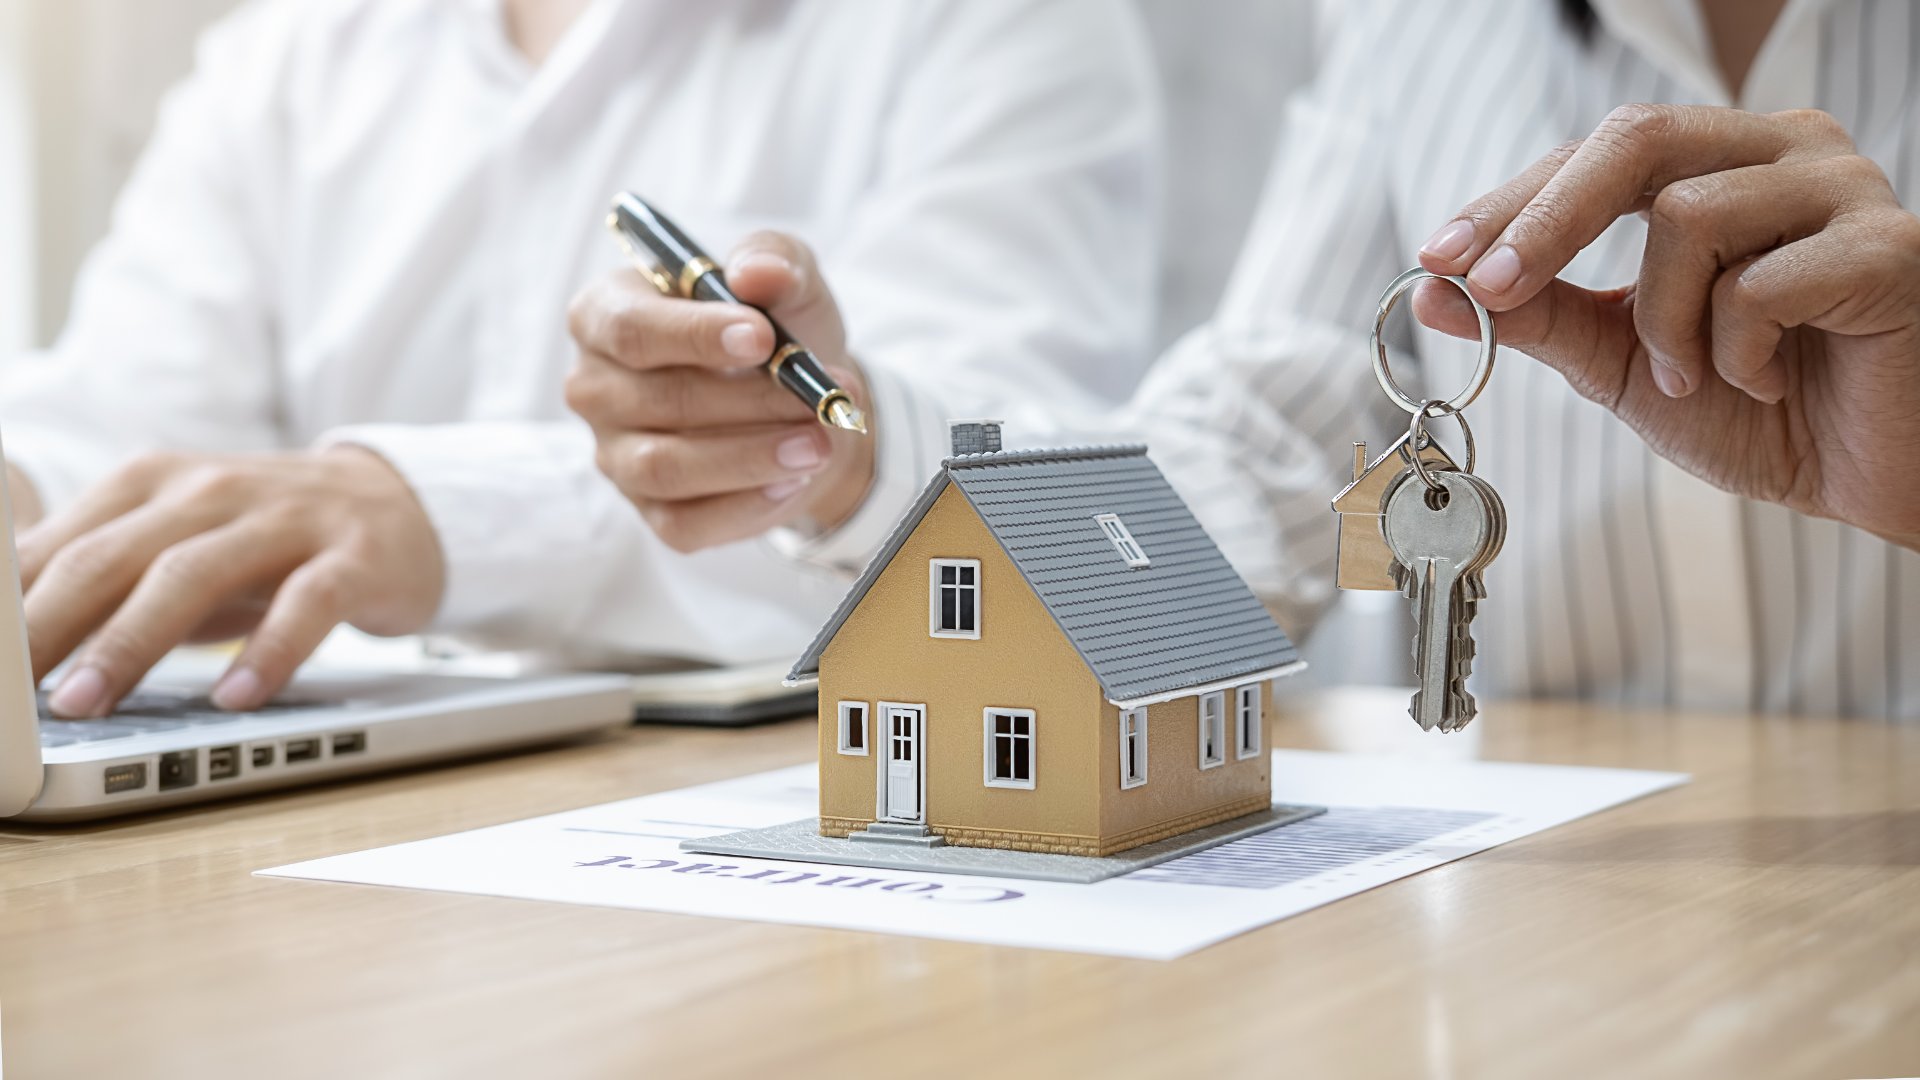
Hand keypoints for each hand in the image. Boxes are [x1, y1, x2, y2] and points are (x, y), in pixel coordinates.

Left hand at [22, 448, 443, 716]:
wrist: (402, 504)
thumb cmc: (270, 540)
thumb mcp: (181, 548)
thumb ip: (107, 584)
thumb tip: (15, 645)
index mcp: (155, 482)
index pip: (61, 544)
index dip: (11, 603)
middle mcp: (214, 489)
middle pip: (113, 557)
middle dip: (49, 627)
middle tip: (11, 694)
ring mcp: (286, 519)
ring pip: (193, 573)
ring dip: (130, 641)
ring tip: (88, 704)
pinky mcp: (355, 556)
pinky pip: (306, 603)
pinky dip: (268, 651)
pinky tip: (235, 695)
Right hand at [566, 232, 874, 552]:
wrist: (802, 401)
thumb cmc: (774, 328)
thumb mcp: (786, 278)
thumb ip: (773, 260)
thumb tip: (756, 272)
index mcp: (605, 315)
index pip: (632, 328)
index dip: (696, 335)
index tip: (764, 338)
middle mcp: (595, 387)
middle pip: (659, 400)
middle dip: (749, 401)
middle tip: (818, 399)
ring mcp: (615, 455)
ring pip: (668, 467)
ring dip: (752, 457)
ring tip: (818, 442)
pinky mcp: (649, 511)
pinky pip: (685, 523)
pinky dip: (747, 505)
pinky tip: (792, 480)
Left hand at [1415, 105, 1919, 547]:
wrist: (1877, 476)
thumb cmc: (1763, 408)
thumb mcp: (1624, 364)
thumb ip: (1539, 319)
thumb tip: (1431, 289)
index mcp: (1721, 163)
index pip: (1595, 152)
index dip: (1510, 203)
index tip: (1438, 259)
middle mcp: (1783, 152)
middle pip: (1636, 139)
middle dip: (1544, 221)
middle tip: (1488, 290)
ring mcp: (1842, 190)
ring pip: (1690, 217)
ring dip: (1664, 326)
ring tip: (1696, 379)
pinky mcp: (1888, 249)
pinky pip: (1760, 284)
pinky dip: (1736, 354)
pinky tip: (1768, 384)